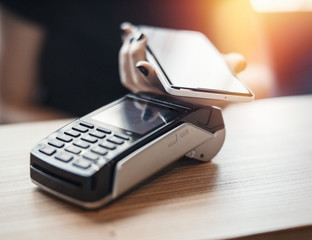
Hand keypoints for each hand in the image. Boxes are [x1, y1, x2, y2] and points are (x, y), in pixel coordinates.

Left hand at [119, 23, 247, 107]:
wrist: (205, 89)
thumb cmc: (211, 82)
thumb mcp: (222, 74)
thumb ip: (230, 68)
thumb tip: (239, 62)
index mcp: (176, 99)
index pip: (159, 92)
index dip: (148, 79)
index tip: (144, 64)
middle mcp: (160, 99)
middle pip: (137, 82)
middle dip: (134, 57)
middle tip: (140, 38)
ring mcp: (149, 93)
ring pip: (129, 78)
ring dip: (126, 55)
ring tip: (133, 35)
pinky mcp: (142, 85)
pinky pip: (127, 72)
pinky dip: (124, 54)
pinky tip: (127, 35)